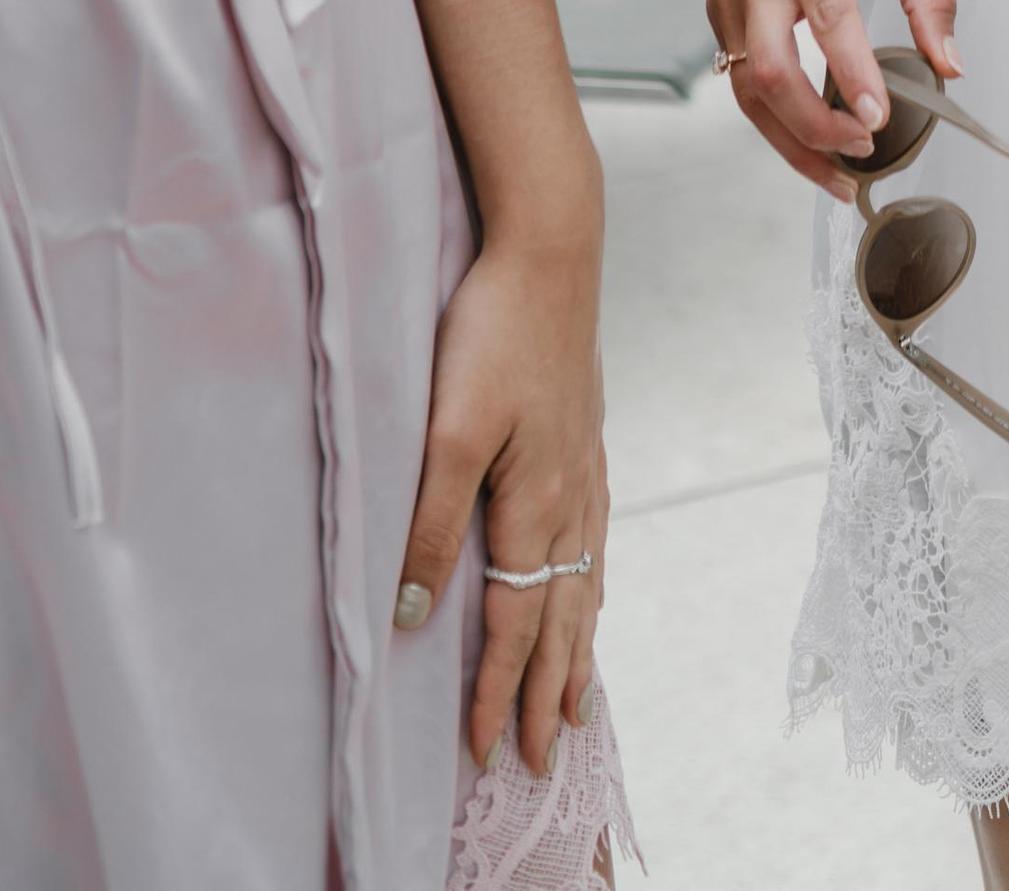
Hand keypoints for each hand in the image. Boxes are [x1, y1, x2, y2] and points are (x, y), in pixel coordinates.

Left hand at [398, 235, 607, 779]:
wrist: (553, 249)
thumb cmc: (494, 330)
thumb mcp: (448, 428)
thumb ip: (433, 524)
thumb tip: (412, 615)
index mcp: (535, 500)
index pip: (513, 620)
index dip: (496, 688)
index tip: (483, 752)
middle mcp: (571, 497)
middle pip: (560, 617)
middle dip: (546, 692)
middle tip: (540, 758)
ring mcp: (587, 469)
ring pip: (586, 583)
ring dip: (576, 650)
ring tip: (575, 702)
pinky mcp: (588, 441)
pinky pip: (596, 542)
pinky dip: (592, 589)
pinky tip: (590, 590)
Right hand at [707, 0, 960, 195]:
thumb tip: (950, 65)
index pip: (829, 18)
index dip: (853, 74)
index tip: (879, 120)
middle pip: (771, 71)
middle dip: (815, 126)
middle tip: (863, 150)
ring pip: (747, 92)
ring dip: (792, 142)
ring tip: (839, 174)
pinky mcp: (715, 14)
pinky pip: (738, 82)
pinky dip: (773, 120)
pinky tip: (808, 140)